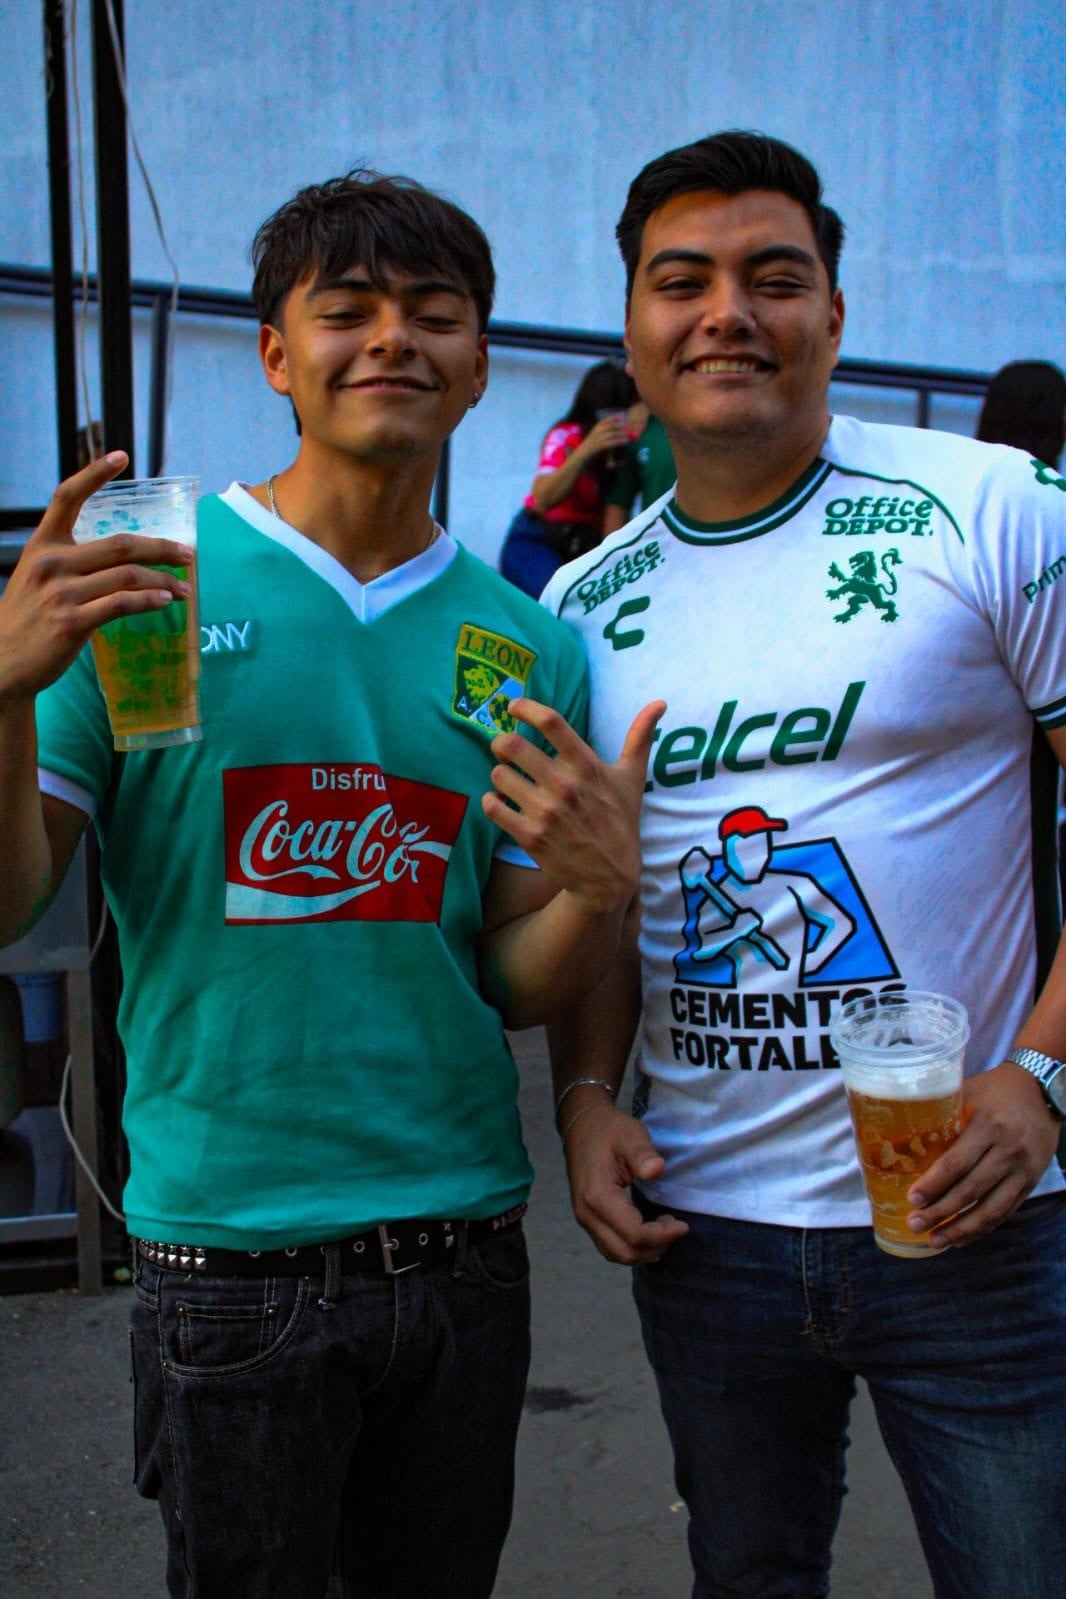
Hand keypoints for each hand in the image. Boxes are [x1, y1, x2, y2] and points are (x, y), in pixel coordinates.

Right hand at [0, 452, 194, 704]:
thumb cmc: (28, 619)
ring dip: (164, 580)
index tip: (122, 456)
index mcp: (42, 545)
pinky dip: (149, 600)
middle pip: (121, 544)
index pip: (68, 496)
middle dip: (162, 548)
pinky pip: (122, 604)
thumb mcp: (38, 578)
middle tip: (189, 554)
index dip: (95, 473)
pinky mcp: (72, 622)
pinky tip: (166, 600)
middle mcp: (51, 563)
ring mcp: (60, 593)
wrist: (3, 662)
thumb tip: (124, 559)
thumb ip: (71, 562)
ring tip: (185, 588)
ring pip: (128, 576)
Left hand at [482, 697, 664, 913]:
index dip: (526, 708)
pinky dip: (491, 801)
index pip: (552, 723)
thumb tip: (660, 702)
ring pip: (499, 775)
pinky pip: (493, 806)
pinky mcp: (530, 836)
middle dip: (501, 742)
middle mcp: (564, 786)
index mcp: (587, 766)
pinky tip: (501, 801)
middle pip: (514, 746)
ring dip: (499, 774)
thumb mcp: (631, 779)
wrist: (609, 877)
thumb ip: (639, 738)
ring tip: (508, 779)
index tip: (514, 706)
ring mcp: (545, 812)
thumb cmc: (619, 821)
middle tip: (503, 748)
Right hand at [563, 1102, 687, 1263]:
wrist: (581, 1126)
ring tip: (665, 1229)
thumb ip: (643, 1154)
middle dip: (656, 1247)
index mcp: (598, 1196)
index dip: (662, 1236)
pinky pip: (610, 1246)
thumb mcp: (630, 1134)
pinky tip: (649, 1232)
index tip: (683, 1224)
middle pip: (625, 1252)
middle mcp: (587, 1214)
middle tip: (676, 1226)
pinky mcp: (588, 1219)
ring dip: (644, 1251)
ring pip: (616, 1254)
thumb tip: (657, 1170)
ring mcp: (585, 1219)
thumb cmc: (608, 1129)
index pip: (633, 1234)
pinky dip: (632, 1247)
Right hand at [577, 413, 629, 461]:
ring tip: (628, 433)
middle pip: (611, 426)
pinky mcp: (601, 446)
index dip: (614, 417)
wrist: (583, 452)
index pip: (606, 420)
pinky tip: (625, 441)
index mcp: (596, 427)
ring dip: (621, 433)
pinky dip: (619, 441)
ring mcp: (599, 438)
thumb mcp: (595, 434)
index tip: (622, 414)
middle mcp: (597, 431)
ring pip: (613, 434)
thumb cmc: (591, 443)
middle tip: (627, 426)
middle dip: (620, 425)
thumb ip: (603, 430)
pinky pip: (612, 442)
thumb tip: (614, 427)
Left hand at [905, 1062, 1060, 1246]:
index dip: (933, 1185)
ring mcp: (1023, 1169)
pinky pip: (1006, 1211)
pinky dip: (983, 1228)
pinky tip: (962, 1237)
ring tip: (935, 1240)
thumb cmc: (995, 1090)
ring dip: (961, 1229)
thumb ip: (940, 1113)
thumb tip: (898, 1135)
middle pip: (971, 1190)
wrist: (1042, 1091)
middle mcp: (1008, 1150)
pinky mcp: (1032, 1182)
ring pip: (991, 1209)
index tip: (912, 1200)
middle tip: (915, 1225)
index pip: (957, 1163)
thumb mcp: (967, 1091)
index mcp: (988, 1125)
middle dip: (941, 1212)